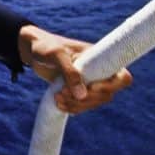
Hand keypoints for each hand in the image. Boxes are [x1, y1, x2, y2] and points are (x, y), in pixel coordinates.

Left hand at [17, 24, 131, 114]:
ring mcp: (89, 82)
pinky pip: (83, 106)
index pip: (122, 76)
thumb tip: (82, 95)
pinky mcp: (78, 90)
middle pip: (107, 95)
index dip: (112, 86)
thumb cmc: (46, 46)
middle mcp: (98, 71)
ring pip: (95, 103)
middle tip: (65, 92)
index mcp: (99, 58)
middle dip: (88, 99)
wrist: (33, 50)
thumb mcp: (56, 54)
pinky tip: (59, 104)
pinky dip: (72, 108)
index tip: (91, 87)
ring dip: (78, 105)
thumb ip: (69, 71)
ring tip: (58, 98)